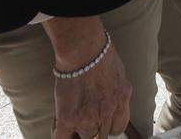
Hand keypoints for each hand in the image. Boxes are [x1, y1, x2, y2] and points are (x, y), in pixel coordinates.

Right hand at [45, 18, 130, 138]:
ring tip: (71, 120)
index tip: (102, 123)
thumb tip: (110, 94)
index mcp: (122, 99)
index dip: (109, 126)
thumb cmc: (99, 53)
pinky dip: (59, 134)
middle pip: (102, 135)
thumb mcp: (118, 72)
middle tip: (85, 120)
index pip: (119, 127)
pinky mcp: (68, 118)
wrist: (83, 50)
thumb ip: (115, 90)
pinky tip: (58, 126)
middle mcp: (108, 111)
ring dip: (78, 131)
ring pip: (85, 137)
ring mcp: (88, 117)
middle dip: (94, 129)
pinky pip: (61, 138)